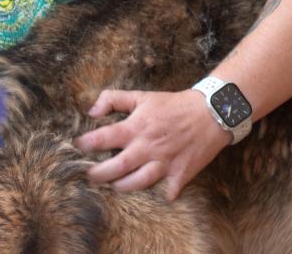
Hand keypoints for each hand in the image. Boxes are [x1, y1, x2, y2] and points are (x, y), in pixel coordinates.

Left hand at [74, 89, 229, 200]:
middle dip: (98, 175)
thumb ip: (114, 99)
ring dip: (122, 187)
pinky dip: (160, 195)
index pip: (102, 138)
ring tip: (115, 184)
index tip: (79, 147)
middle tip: (90, 175)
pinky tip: (155, 192)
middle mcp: (147, 147)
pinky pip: (167, 192)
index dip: (86, 144)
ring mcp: (164, 163)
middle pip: (115, 168)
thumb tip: (92, 111)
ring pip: (136, 184)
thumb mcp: (143, 96)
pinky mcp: (181, 174)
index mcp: (137, 127)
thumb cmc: (174, 105)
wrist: (212, 112)